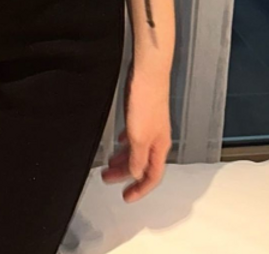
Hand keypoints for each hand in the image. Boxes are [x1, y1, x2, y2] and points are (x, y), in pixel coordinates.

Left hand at [100, 60, 171, 201]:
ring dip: (122, 158)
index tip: (127, 197)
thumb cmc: (147, 99)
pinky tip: (118, 140)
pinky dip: (125, 142)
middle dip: (125, 174)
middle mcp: (157, 138)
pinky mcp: (143, 113)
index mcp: (159, 147)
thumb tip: (136, 175)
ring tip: (109, 163)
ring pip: (137, 149)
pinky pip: (134, 134)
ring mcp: (151, 125)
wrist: (148, 71)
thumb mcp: (139, 136)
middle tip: (109, 179)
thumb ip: (137, 158)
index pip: (152, 177)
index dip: (140, 190)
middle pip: (142, 164)